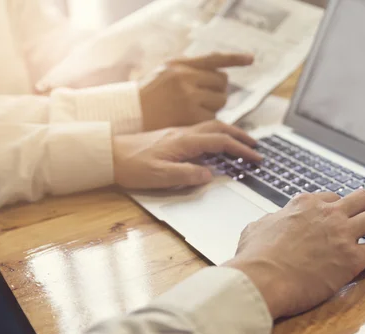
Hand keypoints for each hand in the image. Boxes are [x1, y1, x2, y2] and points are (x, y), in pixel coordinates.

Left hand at [112, 120, 260, 188]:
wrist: (107, 154)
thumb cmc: (130, 166)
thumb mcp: (159, 176)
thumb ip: (186, 175)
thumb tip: (209, 174)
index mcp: (184, 141)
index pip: (220, 141)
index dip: (240, 148)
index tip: (256, 157)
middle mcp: (183, 133)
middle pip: (219, 128)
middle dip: (240, 136)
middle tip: (256, 145)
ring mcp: (177, 133)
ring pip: (210, 126)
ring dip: (229, 133)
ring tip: (241, 142)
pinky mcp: (171, 136)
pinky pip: (201, 130)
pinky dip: (216, 134)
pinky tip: (215, 143)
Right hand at [139, 53, 253, 130]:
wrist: (129, 119)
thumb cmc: (147, 98)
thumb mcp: (164, 73)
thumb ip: (188, 70)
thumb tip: (218, 74)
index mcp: (179, 65)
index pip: (213, 58)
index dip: (234, 58)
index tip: (251, 59)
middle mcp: (185, 78)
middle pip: (222, 81)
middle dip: (218, 90)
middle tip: (203, 98)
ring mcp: (190, 98)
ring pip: (221, 100)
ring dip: (214, 106)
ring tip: (192, 110)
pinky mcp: (193, 118)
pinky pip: (214, 117)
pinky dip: (209, 121)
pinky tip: (192, 122)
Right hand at [225, 191, 364, 318]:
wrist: (260, 279)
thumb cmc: (254, 258)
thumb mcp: (256, 227)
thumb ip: (272, 220)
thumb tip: (273, 221)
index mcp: (304, 204)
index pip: (331, 197)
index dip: (340, 206)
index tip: (344, 213)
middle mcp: (327, 214)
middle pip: (362, 199)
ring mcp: (341, 235)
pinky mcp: (351, 259)